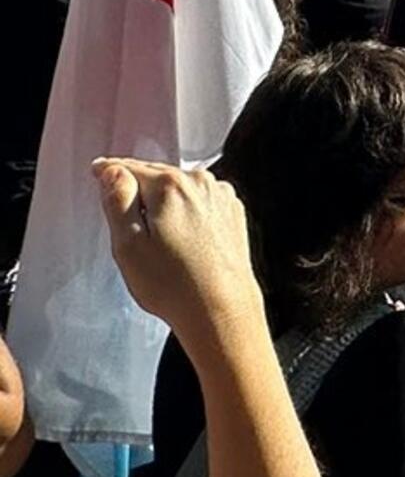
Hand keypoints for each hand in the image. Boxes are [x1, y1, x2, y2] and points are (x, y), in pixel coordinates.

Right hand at [93, 160, 261, 351]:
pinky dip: (185, 210)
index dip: (110, 171)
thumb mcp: (128, 245)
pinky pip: (200, 201)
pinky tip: (179, 238)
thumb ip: (117, 202)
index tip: (99, 170)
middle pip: (156, 175)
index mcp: (170, 186)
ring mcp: (221, 196)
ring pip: (179, 188)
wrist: (220, 308)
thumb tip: (112, 172)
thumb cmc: (173, 284)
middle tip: (122, 214)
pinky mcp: (233, 212)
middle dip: (137, 189)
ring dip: (163, 200)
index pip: (130, 168)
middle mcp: (200, 183)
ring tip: (154, 236)